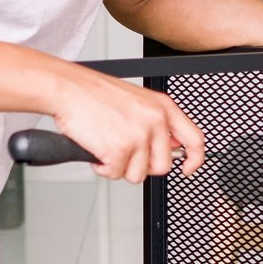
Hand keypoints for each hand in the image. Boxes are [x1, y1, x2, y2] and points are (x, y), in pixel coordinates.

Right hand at [51, 70, 206, 184]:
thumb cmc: (94, 94)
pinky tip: (96, 149)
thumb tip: (170, 147)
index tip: (187, 168)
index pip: (195, 140)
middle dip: (141, 166)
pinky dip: (102, 167)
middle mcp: (155, 120)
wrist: (67, 89)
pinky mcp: (119, 149)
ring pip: (138, 175)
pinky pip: (115, 174)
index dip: (194, 160)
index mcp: (163, 107)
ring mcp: (138, 135)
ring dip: (119, 167)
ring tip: (106, 146)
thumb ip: (157, 122)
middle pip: (162, 166)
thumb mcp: (137, 101)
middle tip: (124, 153)